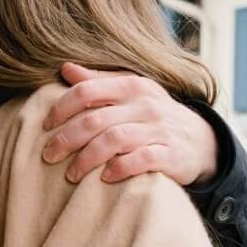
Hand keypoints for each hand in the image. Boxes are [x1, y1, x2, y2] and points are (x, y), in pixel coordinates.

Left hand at [42, 63, 219, 185]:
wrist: (201, 141)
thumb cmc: (155, 116)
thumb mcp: (131, 93)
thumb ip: (99, 82)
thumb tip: (65, 68)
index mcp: (131, 86)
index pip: (88, 90)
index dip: (61, 107)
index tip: (45, 126)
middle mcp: (145, 105)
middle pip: (95, 119)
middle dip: (66, 139)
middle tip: (48, 155)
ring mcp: (159, 129)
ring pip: (114, 140)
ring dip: (87, 159)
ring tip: (71, 174)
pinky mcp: (171, 154)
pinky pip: (141, 160)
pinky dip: (120, 168)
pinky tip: (105, 178)